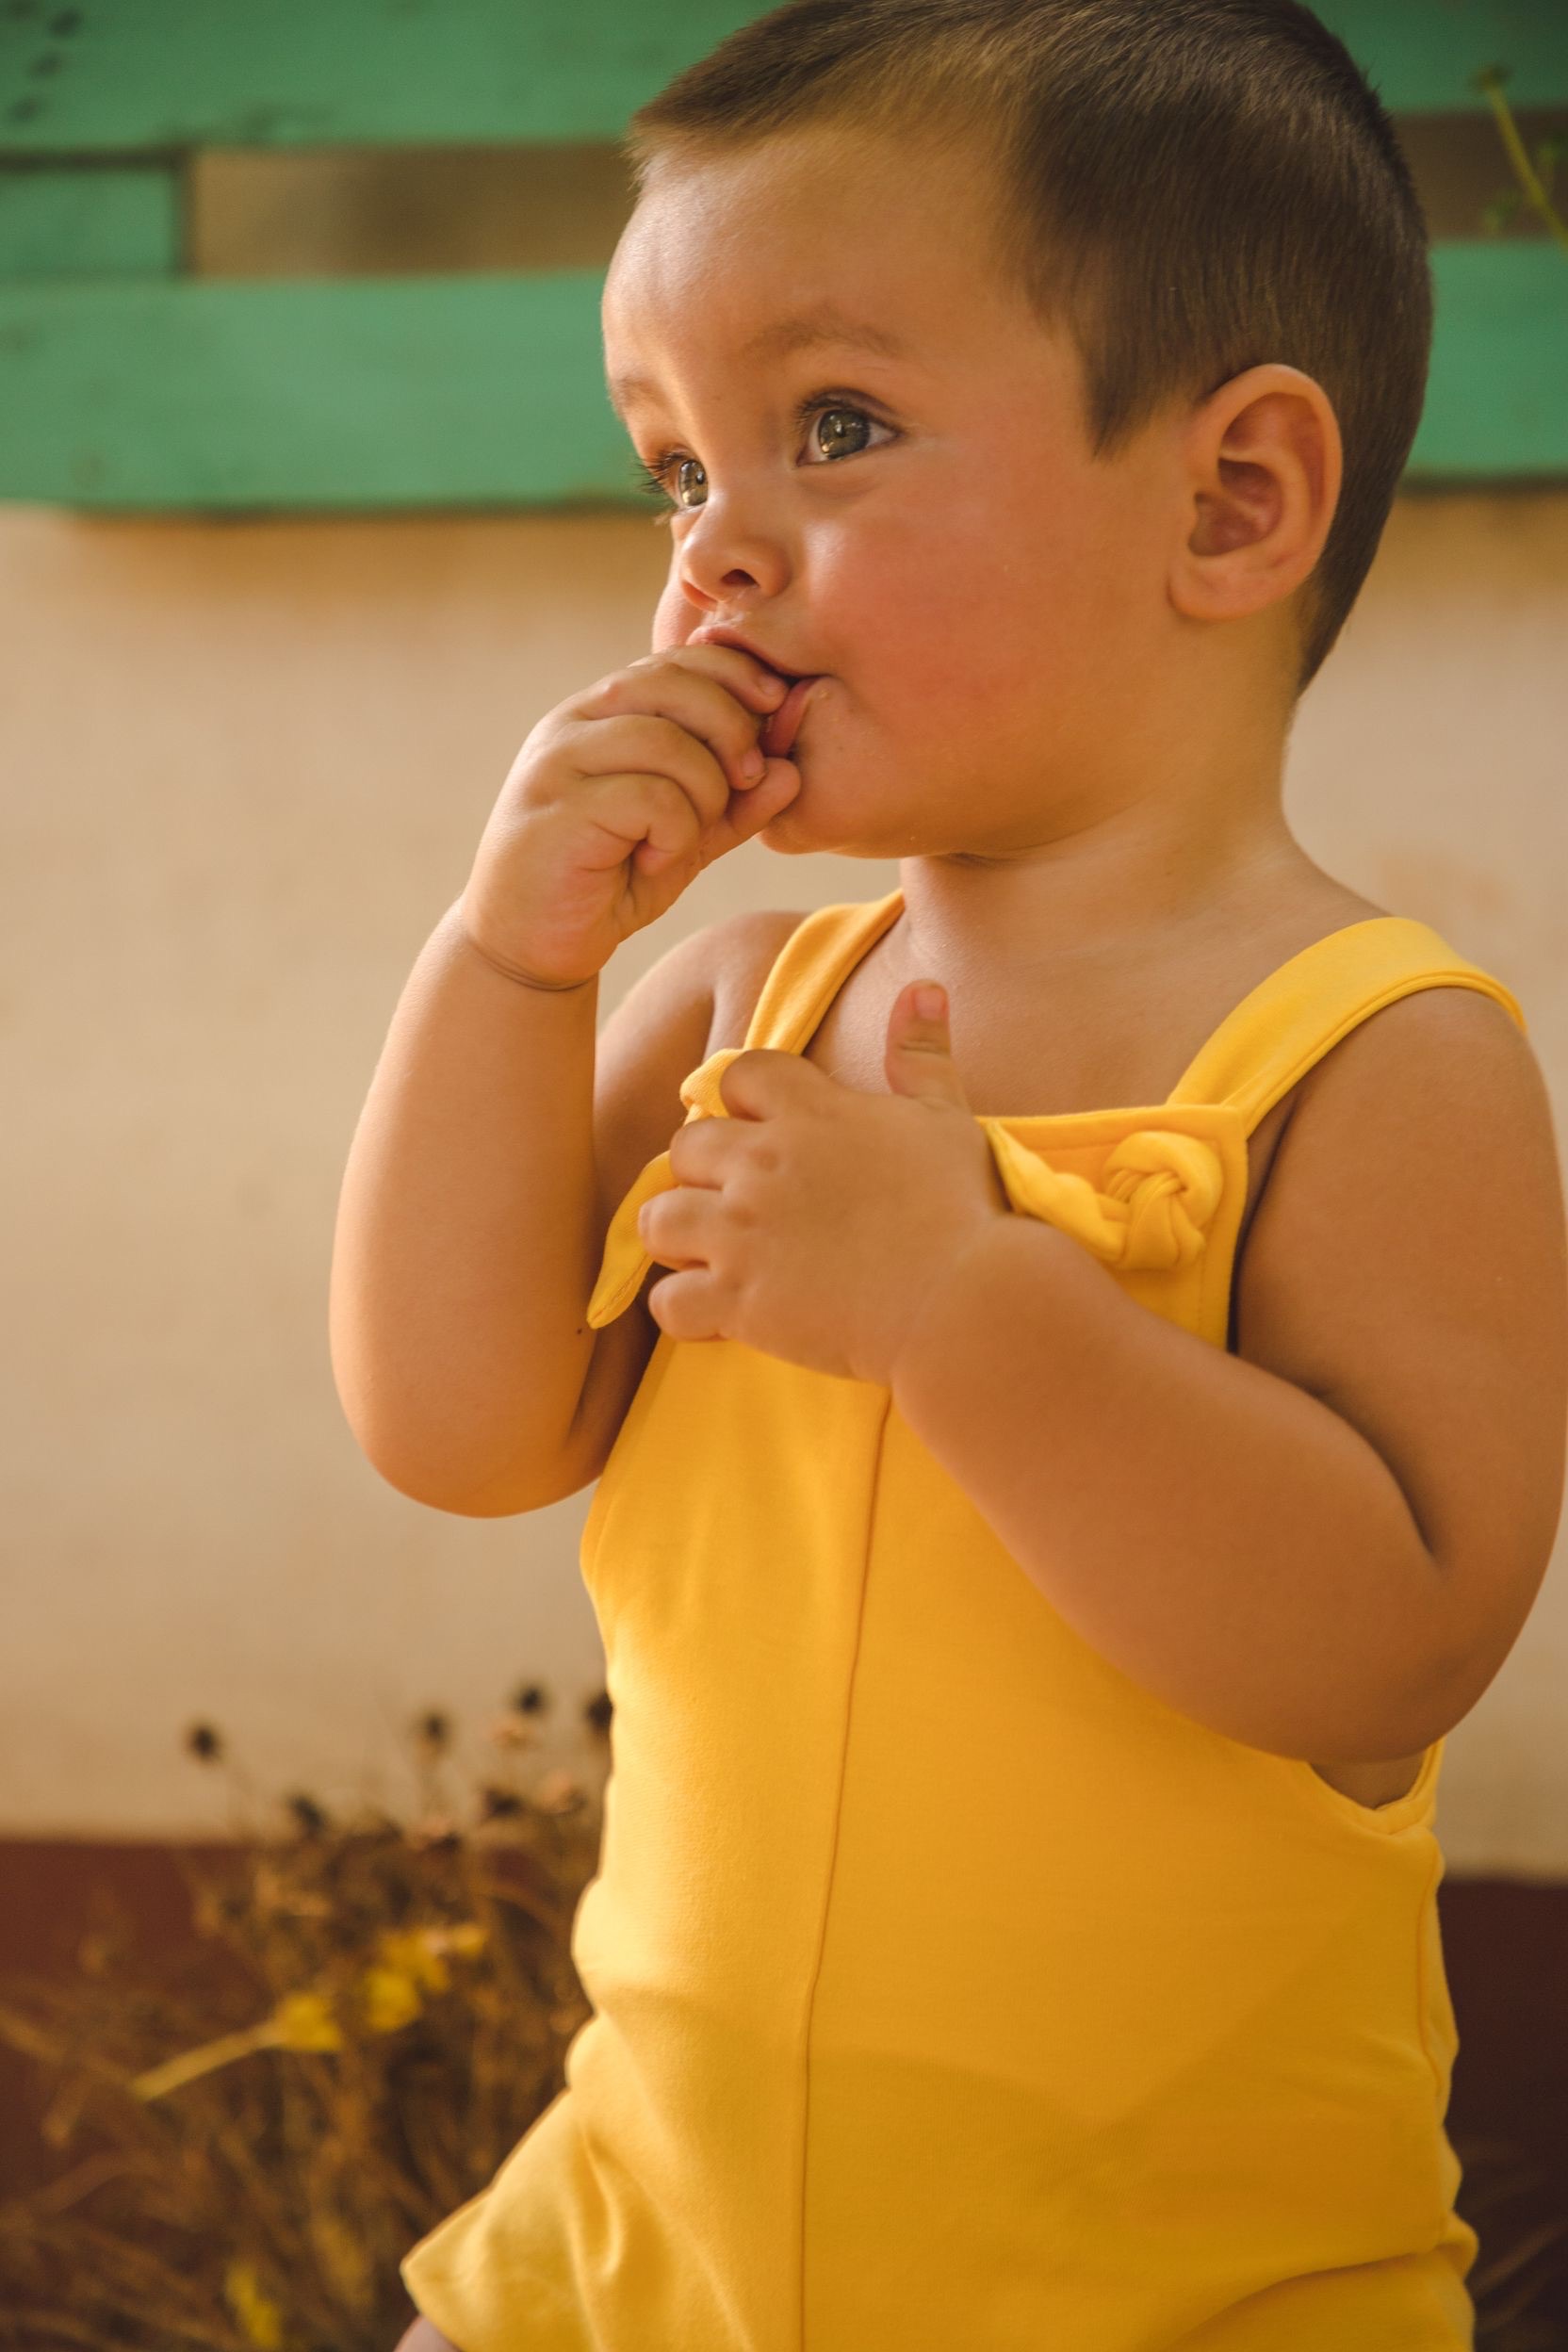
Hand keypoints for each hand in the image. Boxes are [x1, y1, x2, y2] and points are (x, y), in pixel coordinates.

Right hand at [461, 643, 801, 989]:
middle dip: (733, 729)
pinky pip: (651, 799)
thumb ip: (737, 805)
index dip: (737, 674)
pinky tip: (652, 862)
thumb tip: (791, 770)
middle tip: (745, 781)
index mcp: (602, 712)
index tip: (775, 709)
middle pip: (676, 685)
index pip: (678, 660)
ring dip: (704, 794)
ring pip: (668, 742)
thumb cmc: (609, 882)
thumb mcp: (687, 838)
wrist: (530, 946)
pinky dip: (674, 835)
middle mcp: (573, 723)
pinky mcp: (556, 809)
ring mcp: (558, 762)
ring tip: (684, 838)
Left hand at [637, 981, 1011, 1383]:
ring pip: (657, 1221)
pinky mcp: (737, 1300)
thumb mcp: (946, 1118)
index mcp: (811, 1111)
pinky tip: (721, 1316)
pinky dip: (685, 1312)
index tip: (768, 1133)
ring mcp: (743, 1232)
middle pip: (685, 1147)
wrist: (964, 1301)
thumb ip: (921, 1053)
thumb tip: (921, 988)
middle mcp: (764, 1162)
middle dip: (705, 1175)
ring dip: (681, 1240)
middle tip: (741, 1205)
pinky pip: (666, 1303)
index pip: (738, 1074)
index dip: (744, 1102)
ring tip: (717, 1258)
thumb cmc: (964, 1210)